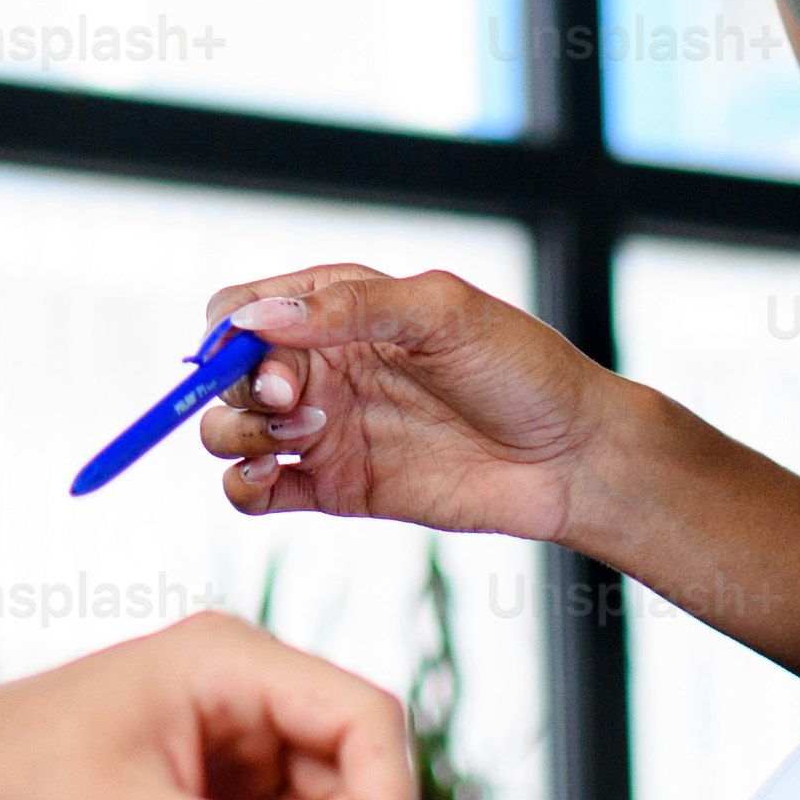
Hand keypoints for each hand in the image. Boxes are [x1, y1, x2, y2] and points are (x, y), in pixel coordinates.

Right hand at [188, 265, 635, 549]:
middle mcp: (323, 366)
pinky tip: (270, 479)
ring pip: (230, 431)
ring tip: (298, 436)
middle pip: (229, 373)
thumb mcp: (441, 312)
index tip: (251, 350)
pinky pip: (255, 491)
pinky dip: (240, 487)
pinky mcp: (334, 488)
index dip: (228, 329)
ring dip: (236, 433)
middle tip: (295, 400)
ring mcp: (324, 429)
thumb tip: (257, 318)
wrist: (571, 456)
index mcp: (339, 309)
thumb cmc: (521, 367)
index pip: (241, 307)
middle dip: (241, 385)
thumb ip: (348, 308)